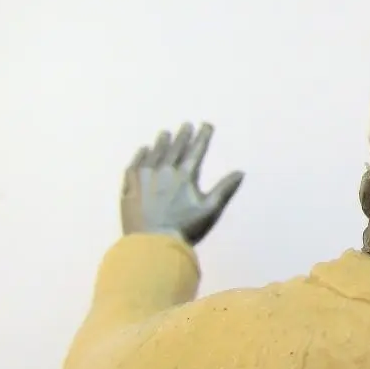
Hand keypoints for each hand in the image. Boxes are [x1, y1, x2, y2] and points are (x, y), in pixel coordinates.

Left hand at [121, 122, 243, 245]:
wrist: (152, 243)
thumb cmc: (184, 227)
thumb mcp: (209, 209)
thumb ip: (224, 189)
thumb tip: (240, 172)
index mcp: (184, 175)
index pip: (196, 150)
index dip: (202, 136)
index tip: (206, 125)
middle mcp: (163, 170)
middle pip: (175, 147)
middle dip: (182, 135)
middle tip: (186, 125)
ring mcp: (144, 176)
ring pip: (154, 153)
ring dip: (161, 142)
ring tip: (165, 133)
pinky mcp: (129, 186)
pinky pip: (135, 164)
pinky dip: (140, 155)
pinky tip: (143, 150)